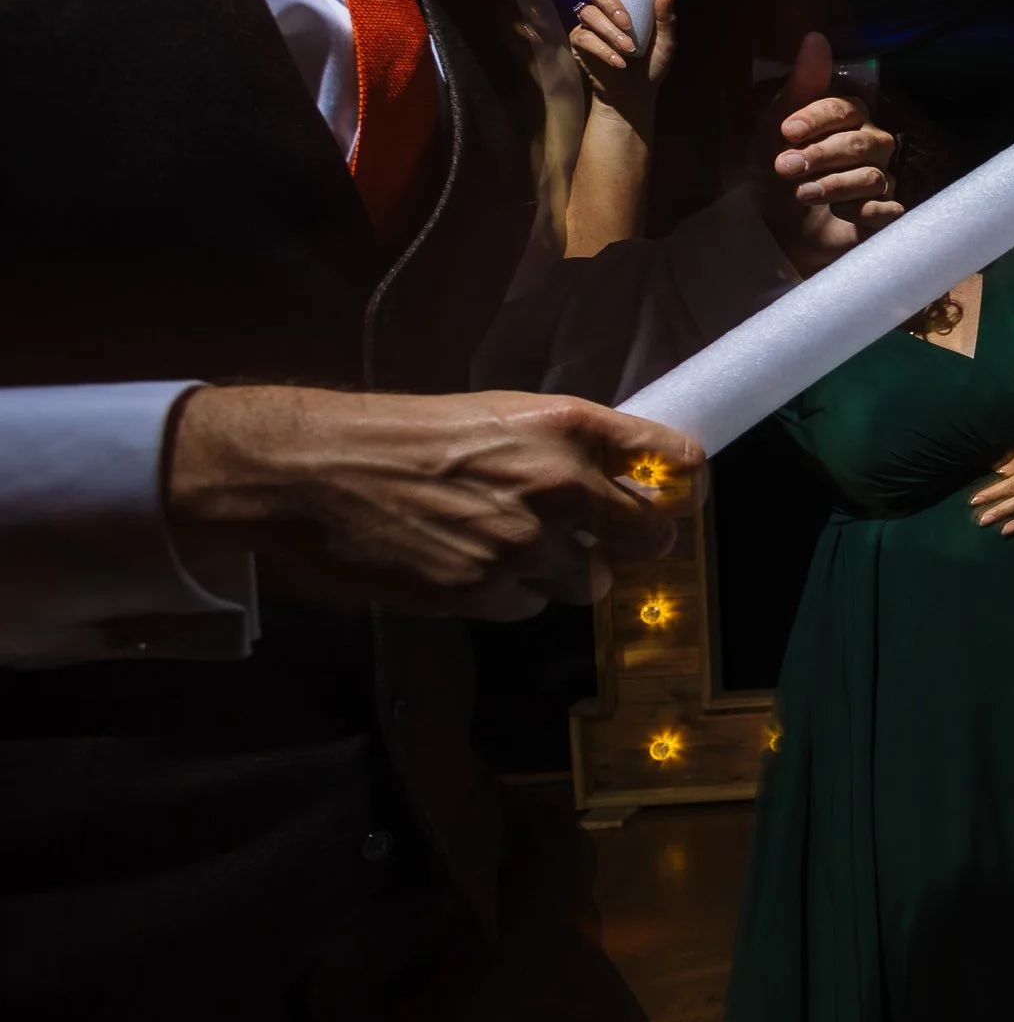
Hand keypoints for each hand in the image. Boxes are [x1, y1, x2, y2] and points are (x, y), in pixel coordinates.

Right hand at [165, 386, 700, 619]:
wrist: (319, 472)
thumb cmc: (409, 435)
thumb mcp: (505, 415)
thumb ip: (572, 447)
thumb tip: (629, 479)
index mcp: (571, 428)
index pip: (679, 463)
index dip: (685, 488)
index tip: (676, 501)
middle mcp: (561, 485)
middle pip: (652, 539)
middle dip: (631, 542)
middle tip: (599, 537)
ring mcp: (525, 544)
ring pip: (593, 582)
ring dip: (566, 572)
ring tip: (511, 545)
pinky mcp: (485, 591)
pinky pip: (531, 607)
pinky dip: (511, 593)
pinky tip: (470, 563)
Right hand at [570, 0, 675, 132]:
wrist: (635, 94)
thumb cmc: (652, 64)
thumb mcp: (666, 43)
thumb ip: (666, 18)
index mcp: (627, 1)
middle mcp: (605, 8)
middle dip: (611, 3)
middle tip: (627, 23)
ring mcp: (589, 24)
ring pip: (588, 13)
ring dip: (609, 31)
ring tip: (629, 49)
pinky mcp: (579, 43)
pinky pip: (584, 37)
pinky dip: (602, 49)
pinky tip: (618, 61)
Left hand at [753, 33, 903, 275]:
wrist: (774, 227)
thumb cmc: (776, 170)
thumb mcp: (776, 125)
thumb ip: (802, 83)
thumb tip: (816, 37)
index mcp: (849, 118)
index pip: (844, 109)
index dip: (816, 118)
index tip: (787, 131)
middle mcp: (871, 145)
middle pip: (860, 143)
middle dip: (821, 155)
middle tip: (785, 167)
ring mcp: (879, 181)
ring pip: (872, 177)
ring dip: (834, 185)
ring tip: (801, 194)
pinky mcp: (881, 215)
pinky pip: (888, 210)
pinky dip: (866, 213)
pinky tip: (841, 215)